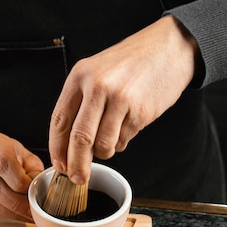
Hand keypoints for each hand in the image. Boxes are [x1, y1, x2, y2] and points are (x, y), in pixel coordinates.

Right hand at [0, 132, 43, 221]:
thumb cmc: (10, 155)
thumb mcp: (25, 155)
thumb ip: (33, 170)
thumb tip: (39, 188)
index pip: (3, 163)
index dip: (19, 181)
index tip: (33, 189)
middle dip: (16, 201)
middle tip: (33, 208)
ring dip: (11, 210)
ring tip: (28, 214)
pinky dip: (6, 214)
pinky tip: (19, 214)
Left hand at [49, 15, 200, 183]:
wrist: (169, 48)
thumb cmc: (131, 62)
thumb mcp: (97, 71)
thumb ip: (81, 103)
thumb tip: (70, 146)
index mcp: (80, 76)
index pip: (59, 120)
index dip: (57, 149)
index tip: (59, 165)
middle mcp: (98, 86)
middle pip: (79, 138)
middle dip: (77, 165)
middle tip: (77, 178)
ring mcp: (120, 99)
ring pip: (104, 145)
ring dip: (105, 152)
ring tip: (110, 139)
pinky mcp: (141, 111)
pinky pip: (124, 140)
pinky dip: (122, 141)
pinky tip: (128, 124)